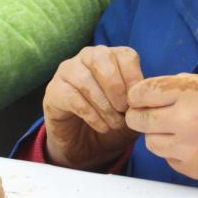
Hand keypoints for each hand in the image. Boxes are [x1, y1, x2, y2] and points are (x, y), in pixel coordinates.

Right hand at [42, 45, 142, 169]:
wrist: (84, 142)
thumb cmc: (111, 120)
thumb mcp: (131, 112)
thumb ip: (139, 101)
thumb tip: (144, 98)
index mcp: (110, 57)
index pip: (125, 55)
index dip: (134, 78)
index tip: (138, 102)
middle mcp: (87, 57)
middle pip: (102, 58)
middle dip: (116, 87)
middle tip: (124, 111)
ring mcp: (68, 71)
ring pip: (85, 79)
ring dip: (104, 105)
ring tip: (115, 124)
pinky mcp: (54, 90)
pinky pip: (72, 97)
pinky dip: (91, 114)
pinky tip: (102, 127)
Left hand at [125, 73, 197, 182]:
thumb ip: (182, 85)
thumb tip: (156, 91)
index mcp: (188, 93)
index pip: (142, 93)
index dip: (137, 94)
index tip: (140, 96)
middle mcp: (183, 121)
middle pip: (138, 120)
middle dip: (139, 115)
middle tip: (146, 113)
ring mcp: (188, 148)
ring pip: (150, 143)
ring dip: (156, 135)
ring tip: (174, 129)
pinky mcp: (194, 170)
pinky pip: (170, 160)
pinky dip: (174, 152)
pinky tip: (192, 144)